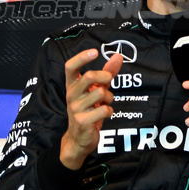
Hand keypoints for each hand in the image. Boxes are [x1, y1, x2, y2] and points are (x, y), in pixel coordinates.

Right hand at [60, 48, 123, 169]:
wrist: (80, 137)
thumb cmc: (89, 109)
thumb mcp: (97, 89)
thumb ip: (107, 73)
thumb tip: (118, 56)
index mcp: (72, 85)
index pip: (70, 67)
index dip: (81, 57)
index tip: (94, 52)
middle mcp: (71, 95)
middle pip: (89, 77)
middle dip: (105, 77)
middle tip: (108, 82)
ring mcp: (75, 108)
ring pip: (100, 93)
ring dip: (109, 97)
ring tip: (104, 103)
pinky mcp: (82, 121)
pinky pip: (104, 110)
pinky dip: (109, 111)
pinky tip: (103, 114)